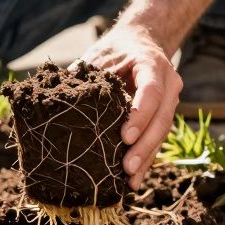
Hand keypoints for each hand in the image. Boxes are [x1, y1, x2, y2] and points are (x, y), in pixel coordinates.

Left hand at [79, 23, 181, 189]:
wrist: (140, 44)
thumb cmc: (115, 51)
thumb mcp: (100, 56)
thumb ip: (84, 75)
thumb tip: (55, 98)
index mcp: (152, 65)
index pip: (152, 92)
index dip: (140, 115)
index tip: (125, 136)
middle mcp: (168, 84)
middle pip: (161, 118)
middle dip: (144, 145)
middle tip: (127, 167)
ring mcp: (170, 102)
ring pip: (162, 133)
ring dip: (146, 158)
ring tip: (130, 180)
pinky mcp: (163, 117)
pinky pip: (158, 140)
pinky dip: (146, 160)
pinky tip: (134, 180)